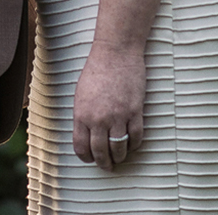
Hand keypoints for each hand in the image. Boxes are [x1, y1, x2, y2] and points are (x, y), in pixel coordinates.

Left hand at [72, 40, 145, 171]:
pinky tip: (132, 143)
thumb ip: (83, 116)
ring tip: (120, 158)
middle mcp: (98, 119)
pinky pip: (136, 137)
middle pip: (101, 153)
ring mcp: (118, 116)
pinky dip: (134, 144)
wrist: (116, 52)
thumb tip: (87, 135)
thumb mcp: (81, 94)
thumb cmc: (97, 70)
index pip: (81, 148)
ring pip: (119, 149)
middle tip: (108, 165)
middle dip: (105, 163)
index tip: (91, 158)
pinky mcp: (135, 111)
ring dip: (120, 157)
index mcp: (82, 114)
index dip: (87, 158)